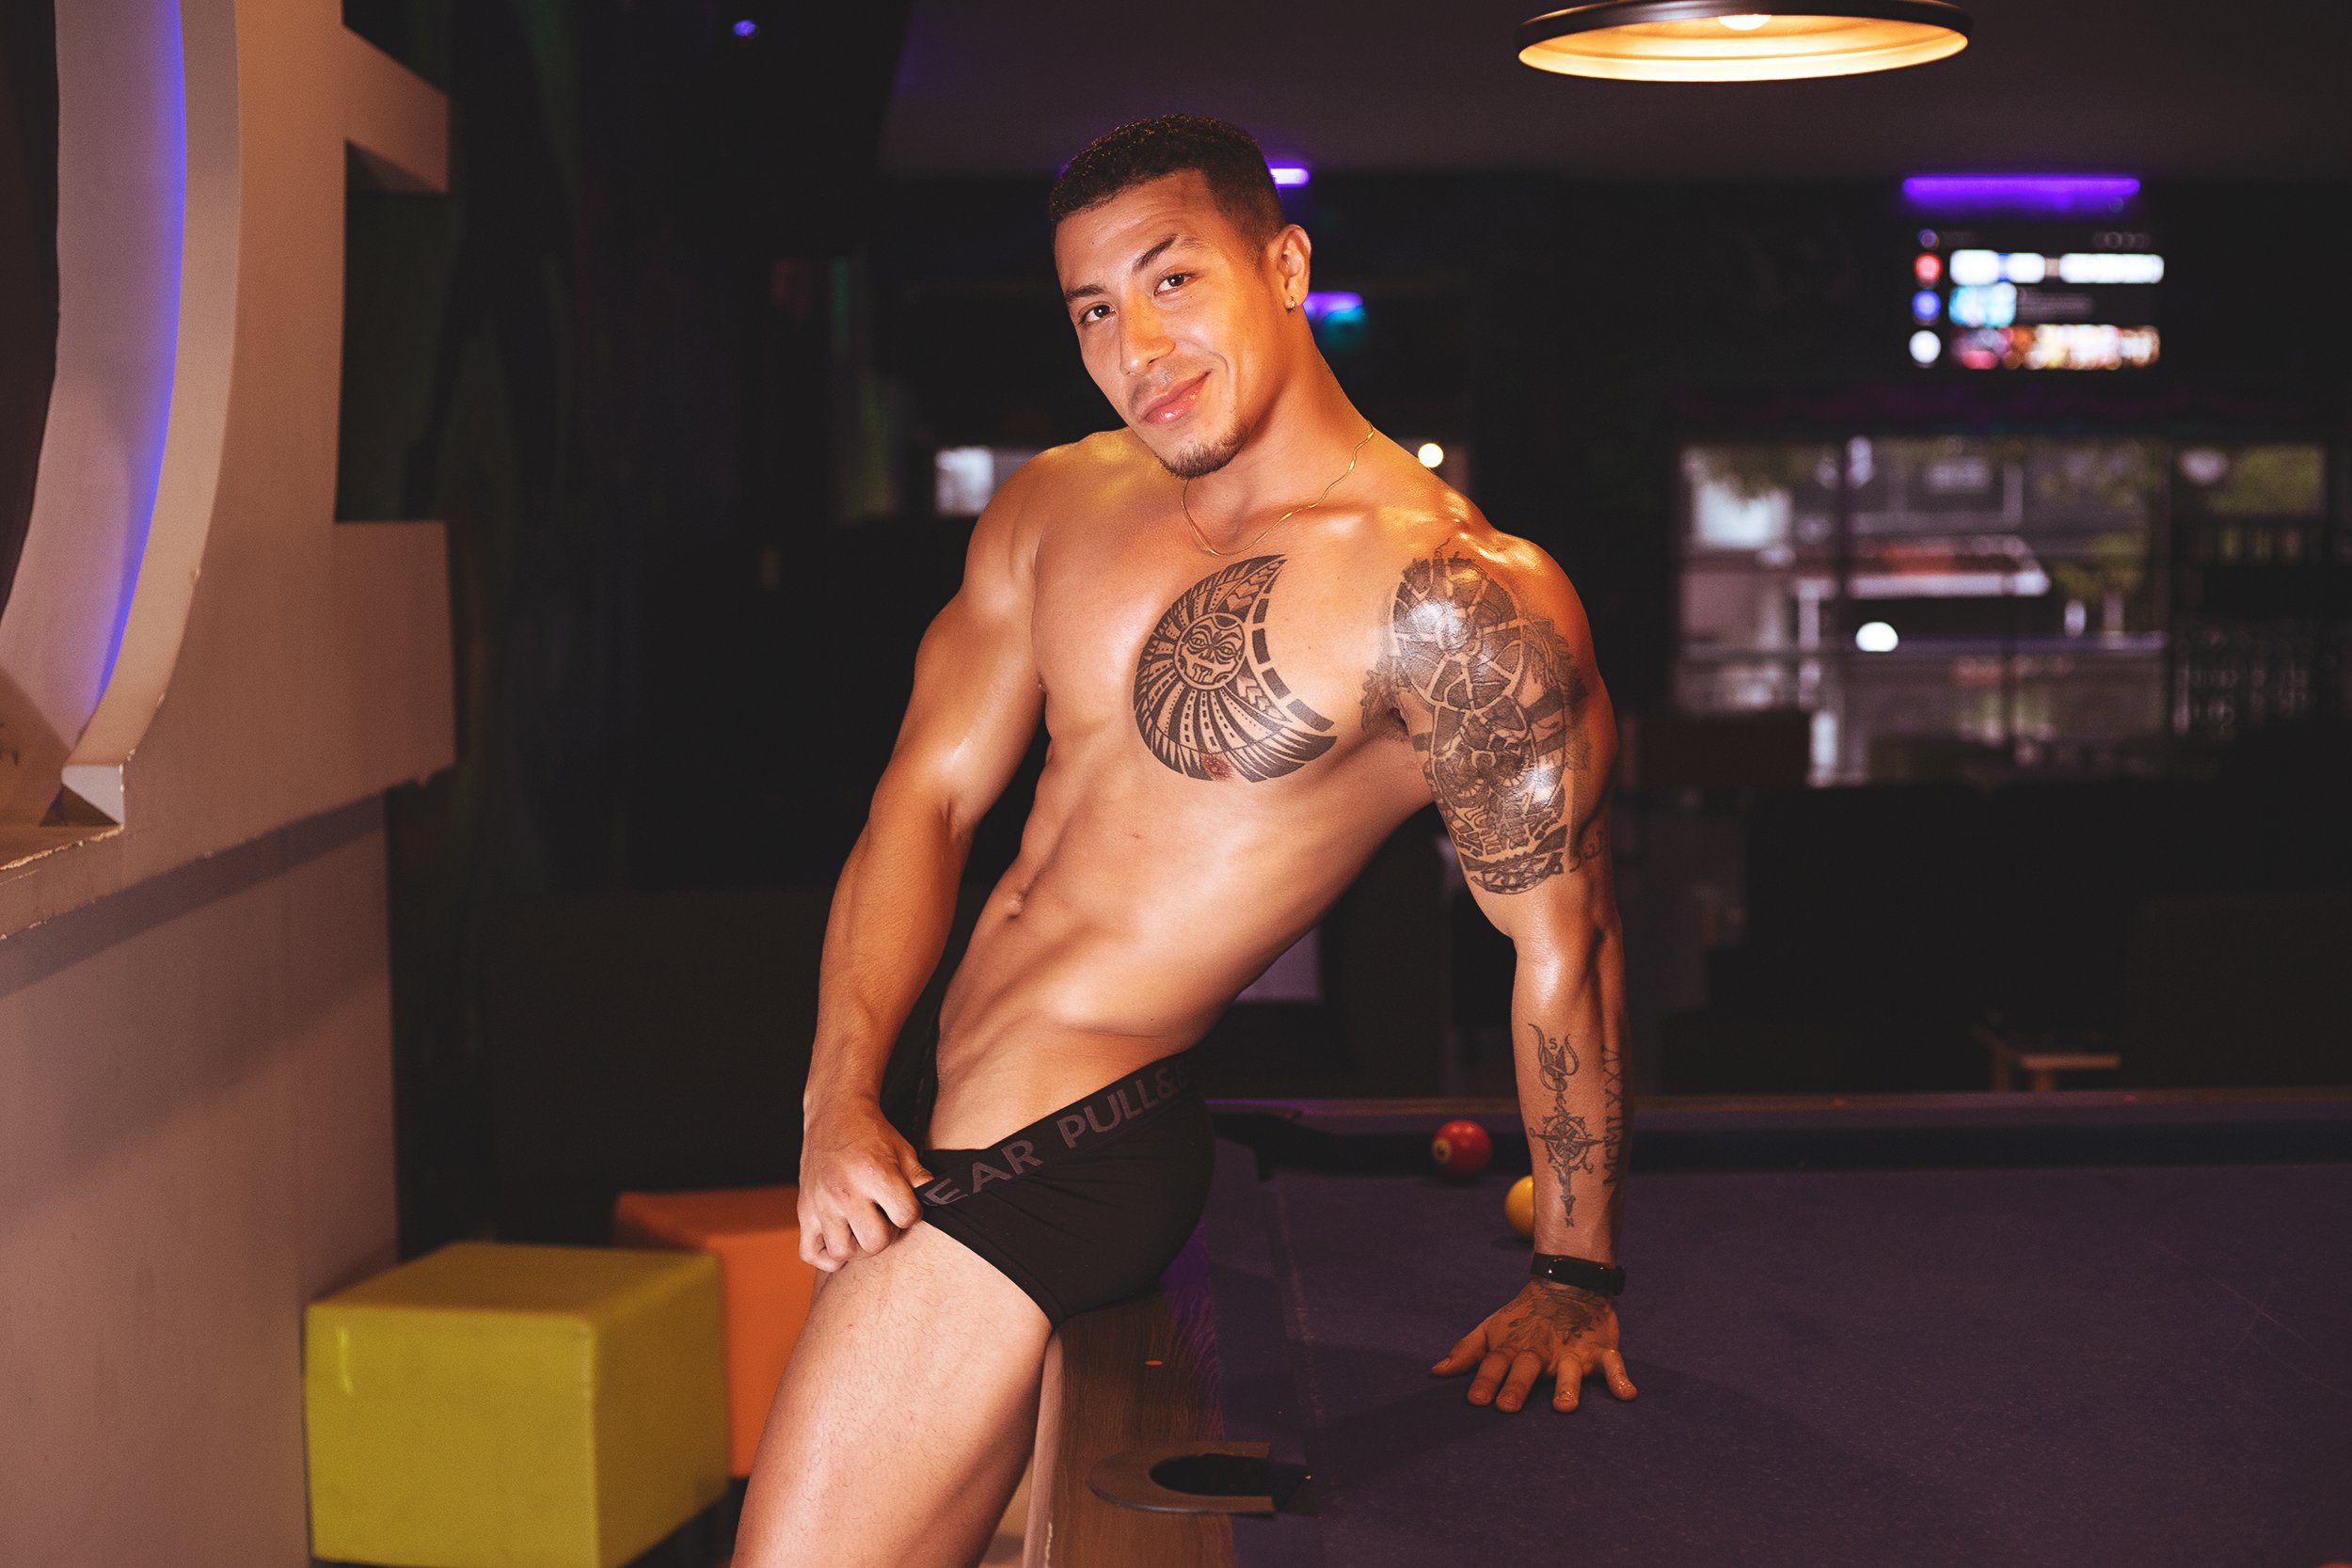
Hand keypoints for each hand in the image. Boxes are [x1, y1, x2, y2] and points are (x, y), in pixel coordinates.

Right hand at [797, 1097, 932, 1271]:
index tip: (905, 1203)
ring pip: (844, 1252)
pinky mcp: (804, 1210)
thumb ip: (921, 1179)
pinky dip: (827, 1256)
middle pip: (875, 1242)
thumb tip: (939, 1200)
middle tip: (884, 1216)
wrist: (834, 1115)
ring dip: (859, 1246)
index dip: (911, 1213)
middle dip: (887, 1233)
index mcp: (873, 1173)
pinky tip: (841, 1238)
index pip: (905, 1217)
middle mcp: (844, 1191)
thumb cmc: (872, 1134)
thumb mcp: (904, 1150)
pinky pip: (812, 1254)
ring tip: (863, 1226)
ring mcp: (820, 1203)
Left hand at [1431, 1279, 1638, 1412]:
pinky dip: (1620, 1378)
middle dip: (1517, 1387)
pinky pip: (1613, 1365)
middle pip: (1527, 1368)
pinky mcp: (1600, 1351)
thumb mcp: (1492, 1329)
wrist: (1568, 1282)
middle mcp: (1541, 1350)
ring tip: (1563, 1407)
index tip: (1474, 1401)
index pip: (1495, 1363)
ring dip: (1567, 1387)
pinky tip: (1626, 1394)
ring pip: (1570, 1370)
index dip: (1485, 1380)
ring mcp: (1572, 1351)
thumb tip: (1436, 1373)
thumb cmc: (1524, 1315)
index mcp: (1514, 1347)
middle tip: (1506, 1407)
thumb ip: (1467, 1352)